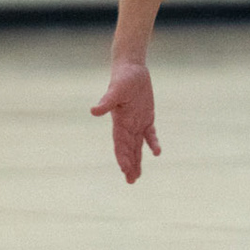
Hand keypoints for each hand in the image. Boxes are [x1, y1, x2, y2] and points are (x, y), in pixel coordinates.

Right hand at [90, 62, 160, 182]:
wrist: (130, 68)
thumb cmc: (122, 78)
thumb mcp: (116, 90)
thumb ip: (106, 102)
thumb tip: (93, 111)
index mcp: (119, 122)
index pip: (120, 144)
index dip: (122, 157)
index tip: (125, 170)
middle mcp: (127, 125)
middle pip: (127, 149)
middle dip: (129, 165)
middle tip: (131, 181)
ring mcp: (136, 122)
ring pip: (137, 146)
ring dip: (137, 160)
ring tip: (136, 176)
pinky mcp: (146, 116)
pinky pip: (149, 133)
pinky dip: (152, 142)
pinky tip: (156, 152)